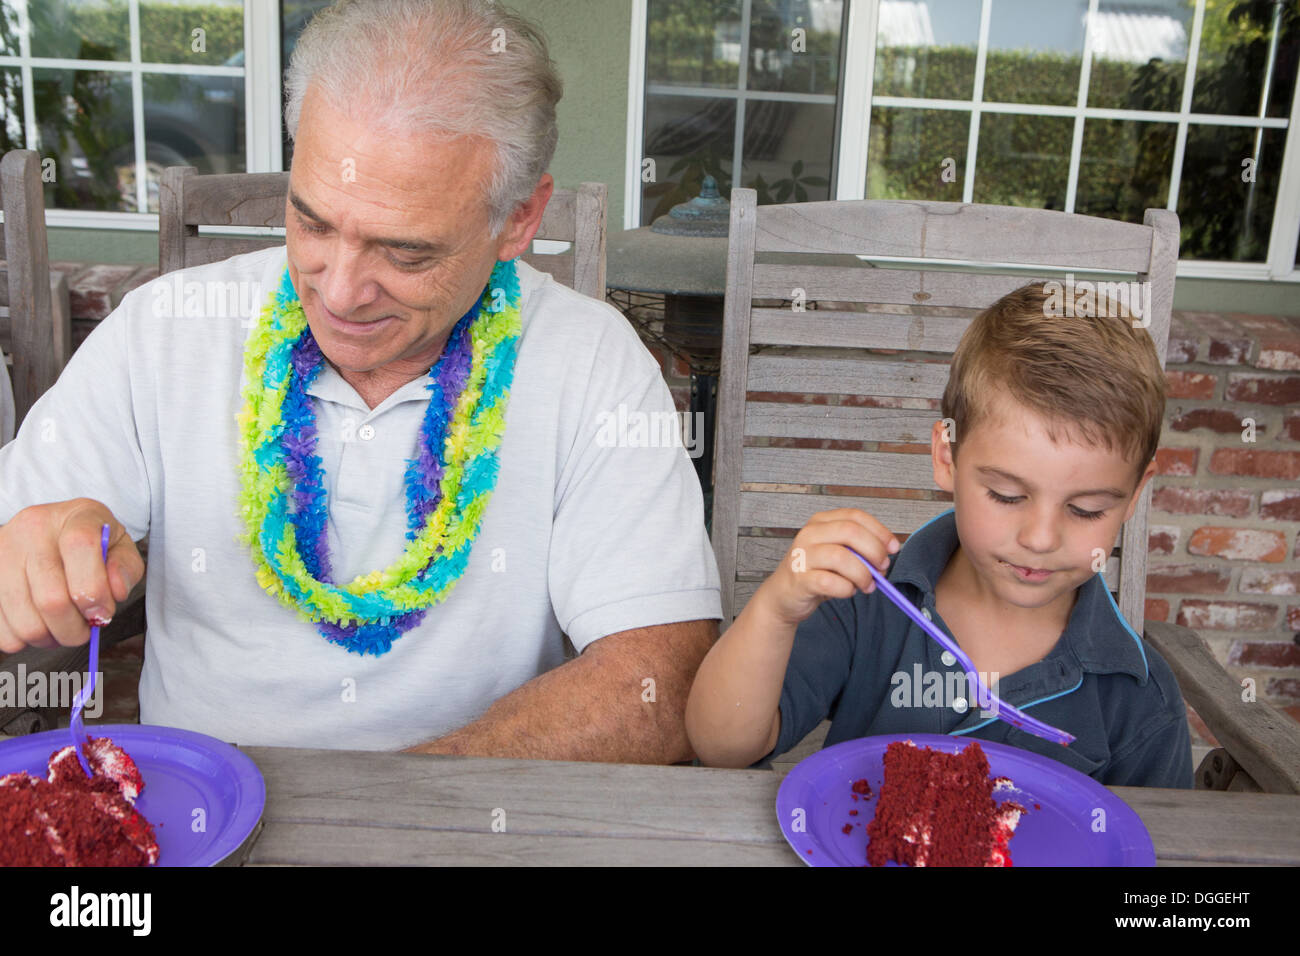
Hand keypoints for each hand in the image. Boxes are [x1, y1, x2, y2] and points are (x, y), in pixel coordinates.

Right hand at [0, 498, 144, 652]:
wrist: (51, 533)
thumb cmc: (91, 544)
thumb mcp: (120, 547)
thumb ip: (125, 568)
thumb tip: (115, 592)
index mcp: (75, 516)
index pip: (80, 546)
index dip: (94, 589)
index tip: (102, 612)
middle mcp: (32, 529)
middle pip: (51, 598)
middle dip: (74, 628)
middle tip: (85, 629)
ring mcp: (2, 553)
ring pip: (26, 621)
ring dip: (50, 637)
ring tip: (62, 627)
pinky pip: (2, 630)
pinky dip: (22, 639)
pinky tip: (37, 623)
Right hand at [757, 508, 899, 627]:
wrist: (783, 596)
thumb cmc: (814, 573)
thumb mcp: (837, 553)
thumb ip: (859, 549)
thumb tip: (887, 553)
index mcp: (821, 522)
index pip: (855, 516)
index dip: (879, 531)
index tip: (893, 547)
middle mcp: (809, 534)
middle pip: (850, 532)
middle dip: (874, 550)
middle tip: (882, 568)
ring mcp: (802, 556)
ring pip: (841, 557)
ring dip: (862, 574)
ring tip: (867, 585)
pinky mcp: (799, 578)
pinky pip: (830, 582)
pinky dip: (846, 589)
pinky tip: (848, 591)